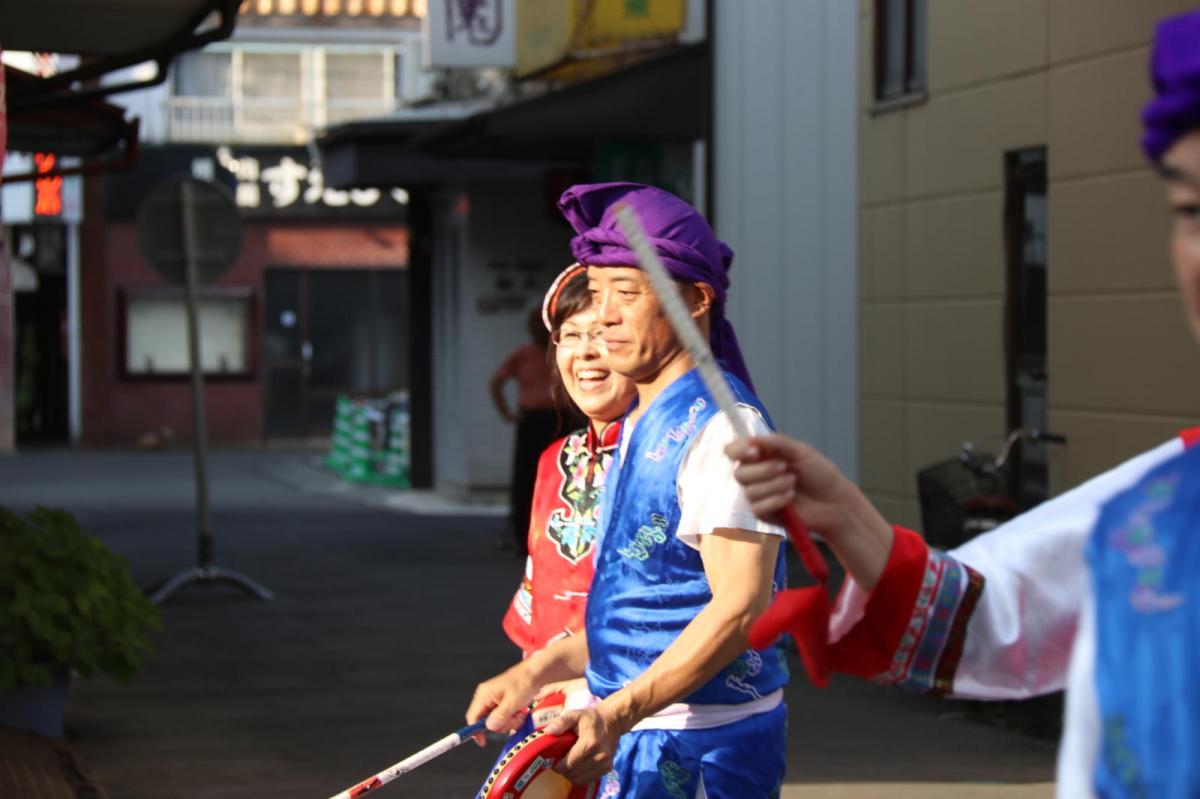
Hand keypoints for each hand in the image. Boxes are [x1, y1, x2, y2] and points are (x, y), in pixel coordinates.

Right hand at [465, 663, 538, 745]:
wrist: (535, 673)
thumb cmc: (524, 683)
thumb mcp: (513, 701)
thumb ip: (500, 715)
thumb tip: (489, 727)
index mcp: (484, 695)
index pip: (472, 717)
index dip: (476, 731)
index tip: (484, 742)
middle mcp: (485, 697)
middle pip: (485, 722)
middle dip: (501, 725)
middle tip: (515, 719)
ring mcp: (493, 700)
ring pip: (496, 722)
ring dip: (509, 722)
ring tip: (520, 713)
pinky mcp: (501, 703)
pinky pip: (502, 717)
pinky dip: (512, 718)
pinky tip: (520, 712)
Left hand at [545, 703, 623, 784]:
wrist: (613, 721)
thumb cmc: (591, 718)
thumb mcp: (575, 714)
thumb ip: (561, 722)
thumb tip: (548, 732)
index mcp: (591, 743)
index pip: (569, 763)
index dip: (558, 765)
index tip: (552, 760)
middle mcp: (600, 756)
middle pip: (573, 773)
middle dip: (562, 770)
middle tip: (558, 761)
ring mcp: (605, 764)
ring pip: (580, 779)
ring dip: (570, 774)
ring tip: (567, 763)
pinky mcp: (608, 769)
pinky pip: (588, 780)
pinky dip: (579, 776)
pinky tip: (577, 766)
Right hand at [726, 434, 894, 588]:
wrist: (835, 502)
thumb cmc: (820, 473)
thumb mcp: (801, 451)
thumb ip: (777, 443)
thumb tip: (752, 438)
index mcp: (761, 455)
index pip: (733, 451)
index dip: (738, 450)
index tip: (754, 451)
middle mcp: (755, 475)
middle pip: (739, 473)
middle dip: (762, 470)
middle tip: (785, 467)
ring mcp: (758, 495)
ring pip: (749, 491)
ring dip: (774, 485)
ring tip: (794, 483)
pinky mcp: (764, 514)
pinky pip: (758, 508)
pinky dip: (776, 500)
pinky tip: (791, 499)